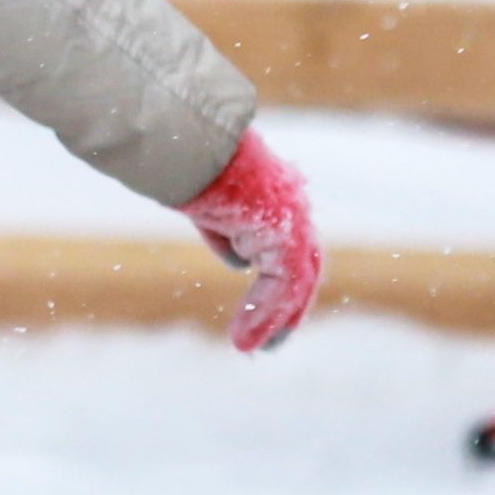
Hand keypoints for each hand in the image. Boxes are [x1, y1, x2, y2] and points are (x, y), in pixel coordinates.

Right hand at [177, 127, 321, 353]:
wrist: (193, 147)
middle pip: (303, 270)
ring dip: (274, 320)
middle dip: (288, 309)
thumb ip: (229, 234)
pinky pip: (284, 285)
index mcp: (278, 200)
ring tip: (252, 348)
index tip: (265, 313)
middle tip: (273, 341)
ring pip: (296, 283)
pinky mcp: (286, 235)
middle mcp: (293, 211)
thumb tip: (241, 262)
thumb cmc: (192, 167)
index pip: (290, 250)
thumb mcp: (211, 207)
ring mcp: (294, 222)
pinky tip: (245, 338)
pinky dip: (265, 314)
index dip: (281, 285)